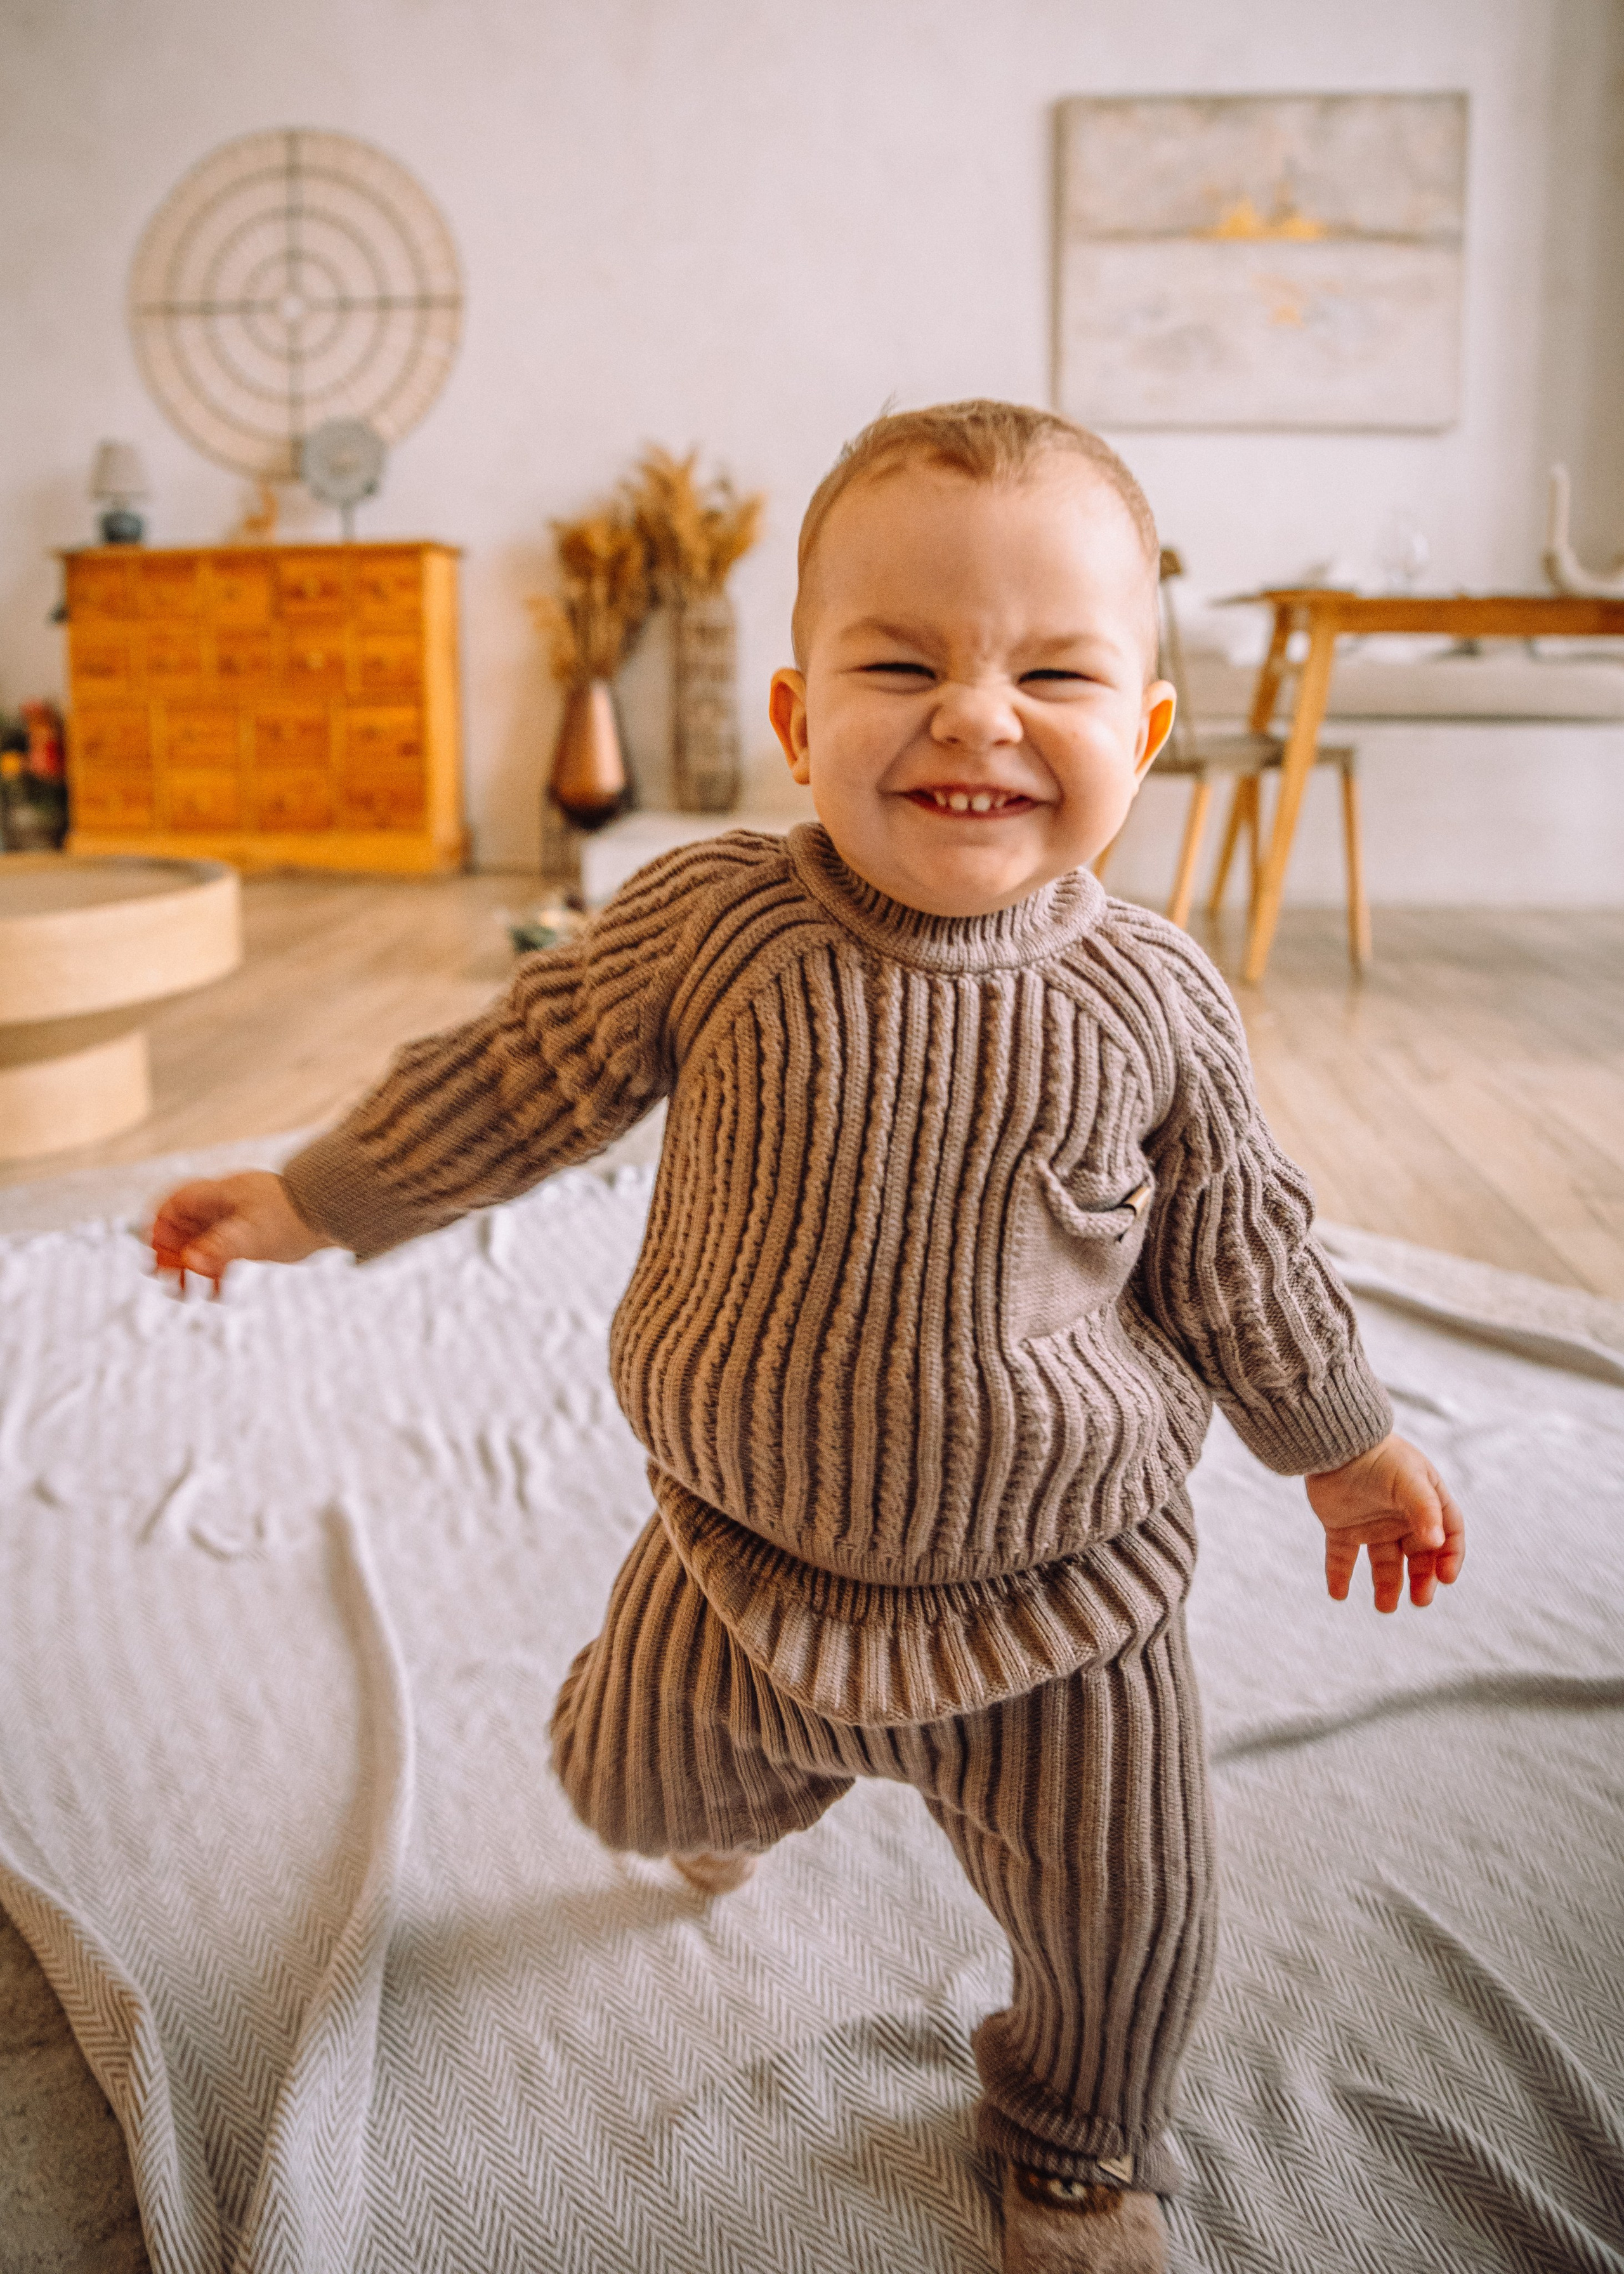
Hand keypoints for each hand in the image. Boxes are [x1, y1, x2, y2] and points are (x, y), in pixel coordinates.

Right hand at [147, 1171, 329, 1295]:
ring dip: (189, 1269)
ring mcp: (235, 1221)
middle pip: (182, 1228)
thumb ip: (222, 1246)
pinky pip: (222, 1255)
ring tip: (183, 1296)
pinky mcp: (249, 1238)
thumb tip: (191, 1262)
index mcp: (218, 1194)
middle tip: (165, 1280)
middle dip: (171, 1254)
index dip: (160, 1227)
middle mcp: (223, 1206)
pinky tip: (217, 1296)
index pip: (174, 1204)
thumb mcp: (254, 1233)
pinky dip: (215, 1274)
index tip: (157, 1254)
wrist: (331, 1215)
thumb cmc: (293, 1216)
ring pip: (200, 1244)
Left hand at [1305, 1431, 1464, 1612]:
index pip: (1447, 1535)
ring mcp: (1371, 1523)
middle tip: (1420, 1601)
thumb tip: (1437, 1543)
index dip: (1450, 1557)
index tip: (1446, 1578)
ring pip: (1384, 1564)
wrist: (1332, 1440)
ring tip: (1384, 1607)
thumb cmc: (1377, 1456)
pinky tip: (1338, 1594)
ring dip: (1387, 1587)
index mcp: (1425, 1501)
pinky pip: (1342, 1558)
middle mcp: (1400, 1516)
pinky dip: (1339, 1577)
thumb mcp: (1408, 1479)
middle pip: (1419, 1557)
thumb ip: (1424, 1509)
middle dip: (1422, 1580)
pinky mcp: (1341, 1527)